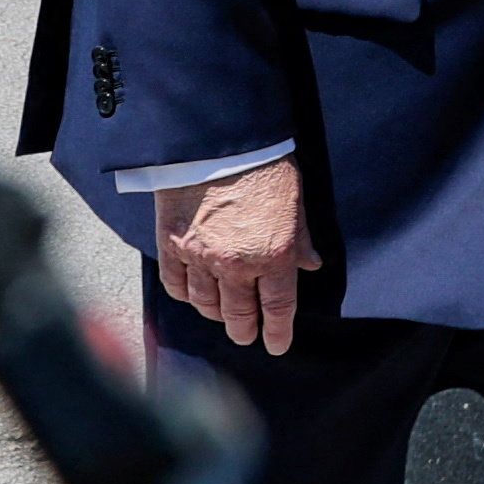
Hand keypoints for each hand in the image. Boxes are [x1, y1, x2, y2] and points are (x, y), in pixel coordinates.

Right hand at [161, 157, 317, 355]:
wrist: (217, 139)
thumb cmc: (263, 163)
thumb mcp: (295, 201)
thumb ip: (301, 238)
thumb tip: (310, 264)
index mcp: (274, 254)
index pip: (277, 307)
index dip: (277, 331)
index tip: (276, 345)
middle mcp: (237, 263)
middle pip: (238, 313)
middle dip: (244, 329)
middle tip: (246, 335)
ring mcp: (201, 256)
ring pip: (206, 303)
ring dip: (216, 314)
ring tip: (222, 315)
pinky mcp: (173, 243)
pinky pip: (176, 283)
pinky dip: (185, 294)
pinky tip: (192, 295)